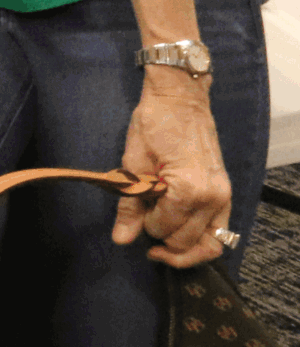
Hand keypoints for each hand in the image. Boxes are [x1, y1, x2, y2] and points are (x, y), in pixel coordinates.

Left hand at [115, 75, 233, 267]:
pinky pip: (220, 231)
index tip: (134, 209)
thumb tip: (122, 239)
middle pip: (186, 242)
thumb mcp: (133, 163)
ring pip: (210, 245)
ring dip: (184, 248)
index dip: (143, 225)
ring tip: (161, 239)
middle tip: (144, 220)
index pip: (163, 229)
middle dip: (162, 238)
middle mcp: (213, 198)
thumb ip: (130, 204)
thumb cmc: (153, 124)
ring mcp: (224, 197)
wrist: (181, 98)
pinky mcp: (226, 193)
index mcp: (188, 190)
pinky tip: (179, 230)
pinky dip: (201, 238)